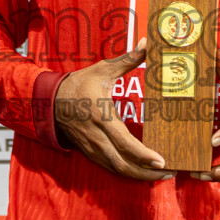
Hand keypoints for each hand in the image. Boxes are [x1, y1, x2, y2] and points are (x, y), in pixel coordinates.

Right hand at [54, 39, 173, 181]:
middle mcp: (97, 137)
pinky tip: (142, 172)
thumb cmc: (79, 84)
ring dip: (139, 176)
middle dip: (147, 174)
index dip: (143, 155)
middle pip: (123, 164)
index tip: (161, 161)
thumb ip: (127, 59)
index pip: (124, 142)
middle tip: (169, 173)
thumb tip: (147, 43)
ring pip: (117, 169)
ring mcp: (92, 148)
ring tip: (161, 176)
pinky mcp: (90, 153)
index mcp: (101, 116)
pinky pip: (110, 167)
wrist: (50, 101)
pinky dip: (127, 173)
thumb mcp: (102, 70)